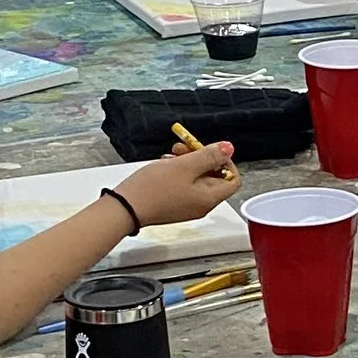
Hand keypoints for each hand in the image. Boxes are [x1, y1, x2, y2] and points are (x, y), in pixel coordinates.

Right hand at [116, 143, 240, 230]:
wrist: (124, 209)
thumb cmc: (152, 190)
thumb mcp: (185, 166)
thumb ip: (209, 156)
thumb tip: (229, 149)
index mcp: (209, 198)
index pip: (232, 179)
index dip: (224, 161)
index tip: (210, 150)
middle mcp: (201, 205)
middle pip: (214, 177)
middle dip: (202, 158)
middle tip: (186, 147)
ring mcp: (187, 206)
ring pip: (197, 179)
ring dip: (188, 162)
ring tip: (172, 154)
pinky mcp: (174, 204)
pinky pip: (184, 185)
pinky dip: (178, 172)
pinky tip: (165, 165)